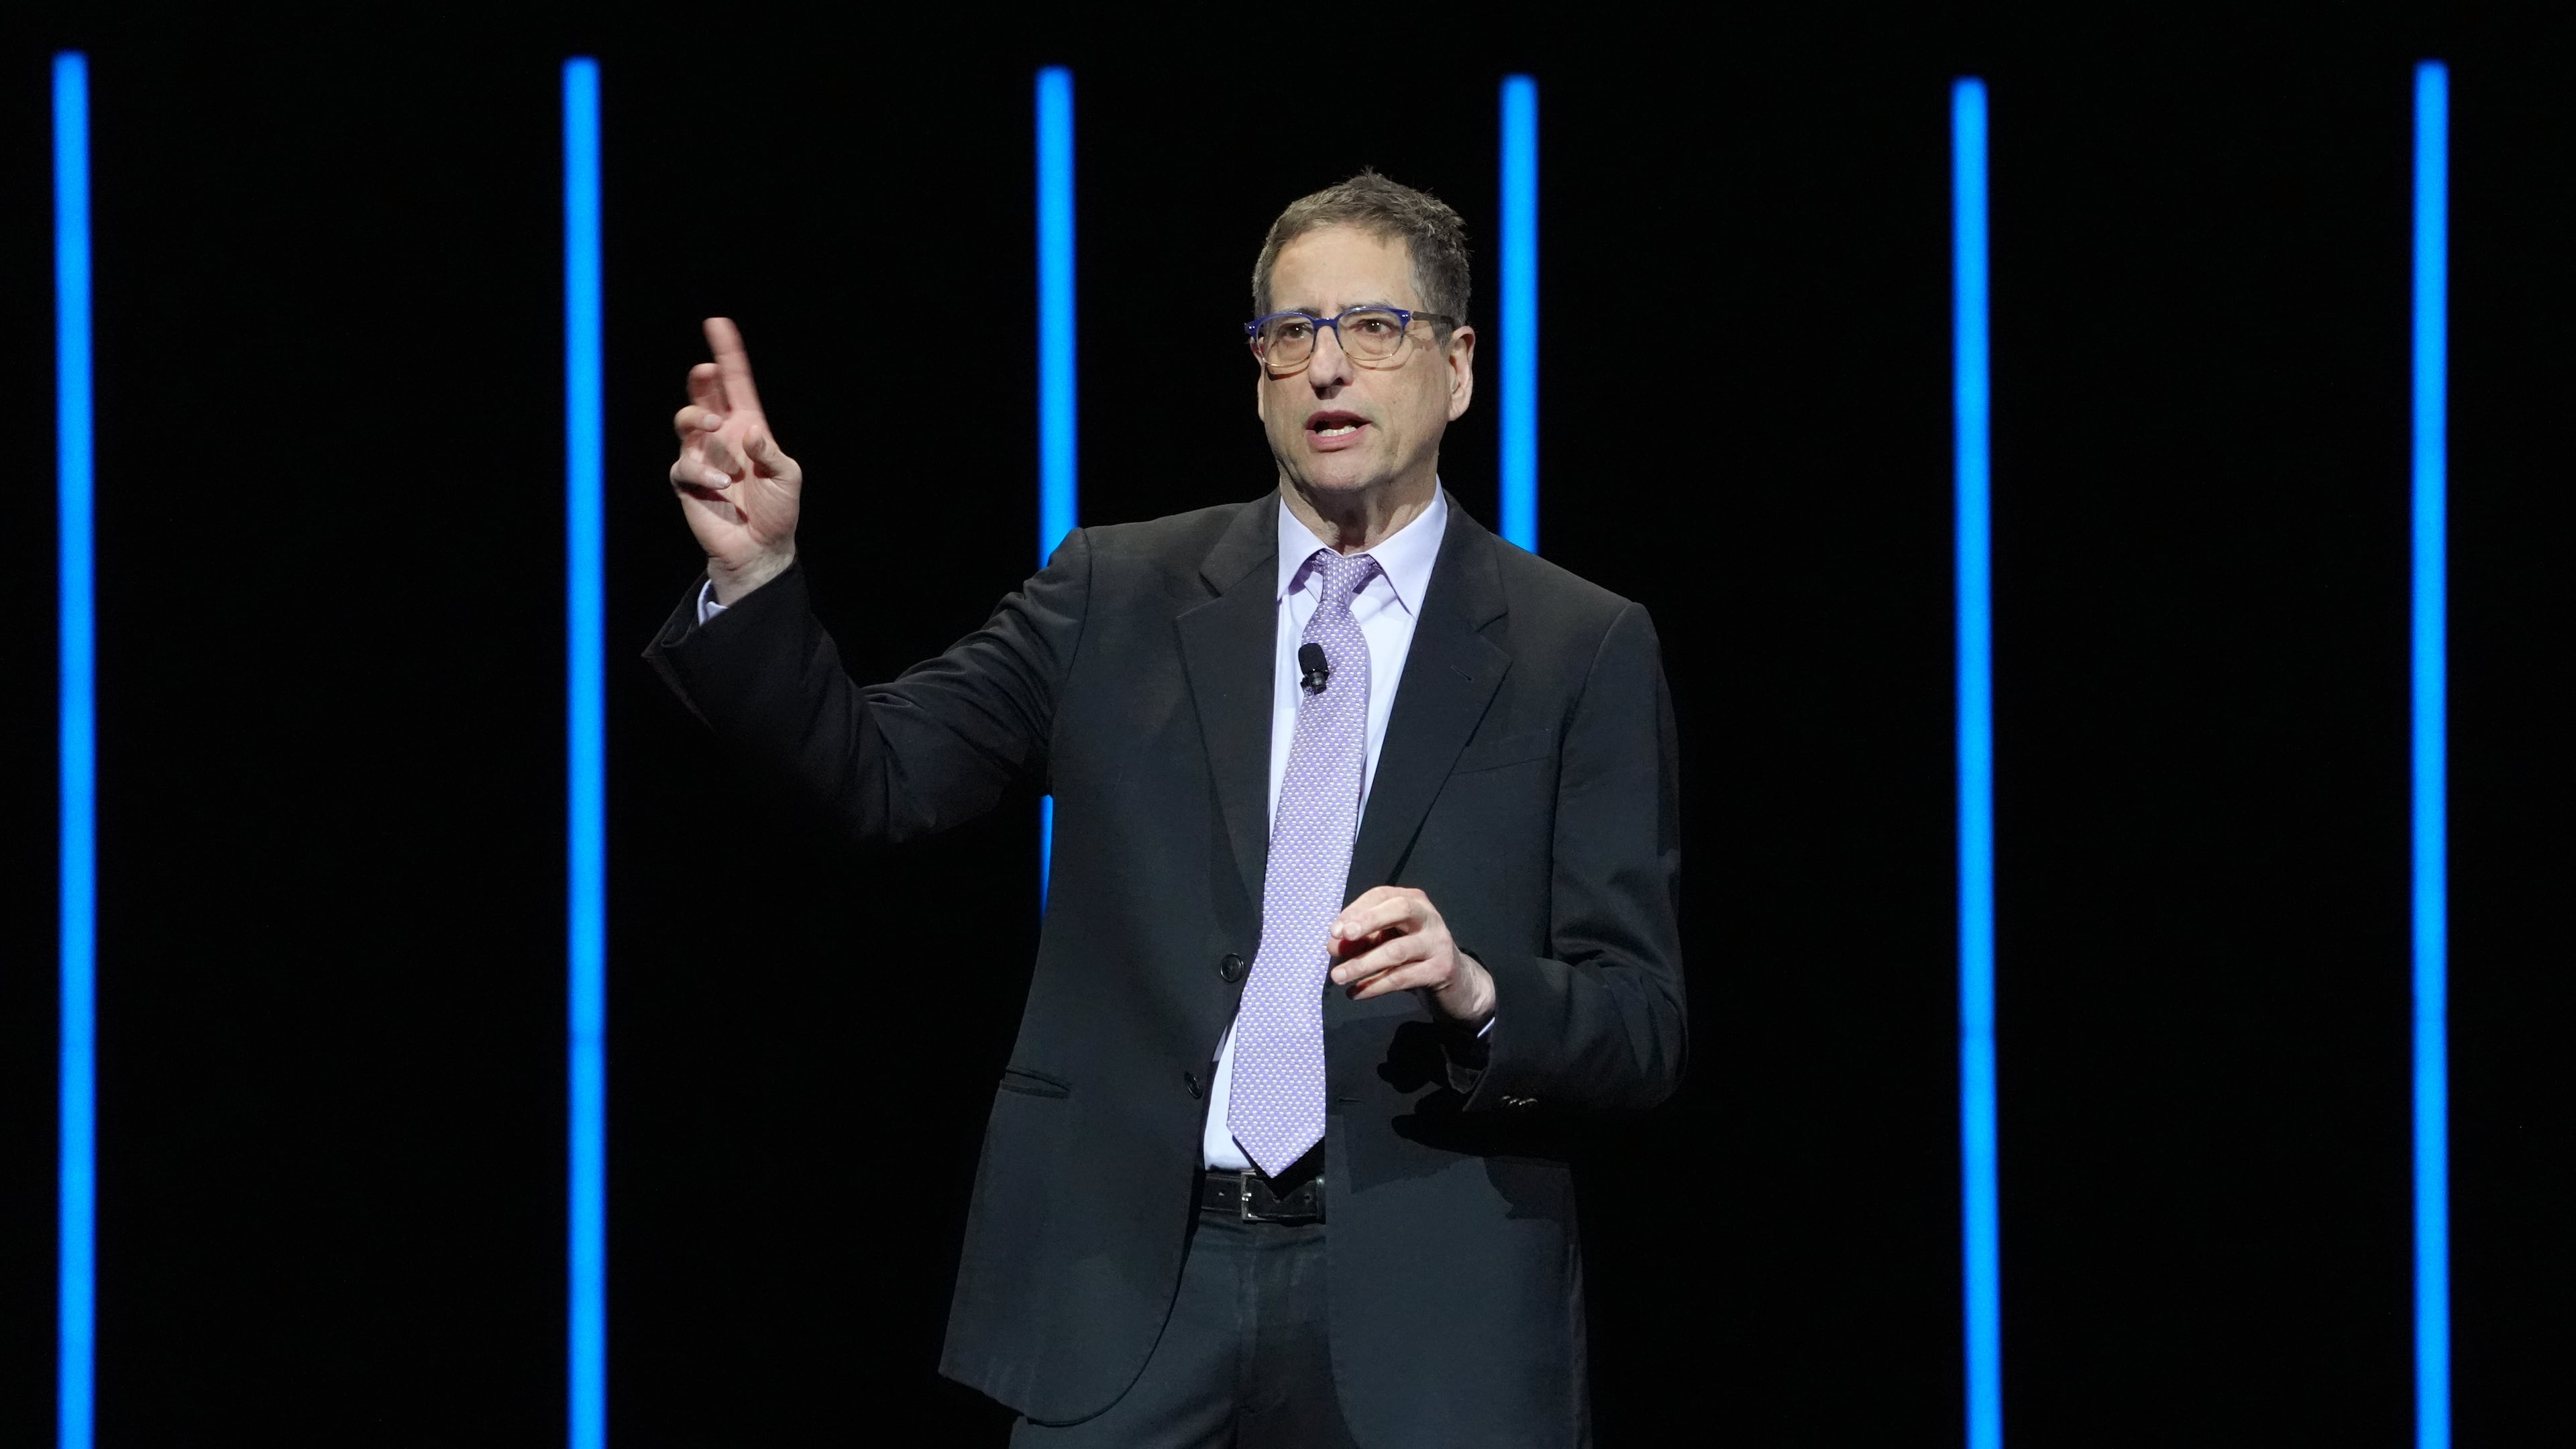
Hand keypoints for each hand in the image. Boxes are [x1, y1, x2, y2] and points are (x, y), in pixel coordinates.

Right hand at [669, 316, 802, 601]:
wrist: (760, 548)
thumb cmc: (778, 511)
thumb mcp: (788, 478)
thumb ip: (770, 453)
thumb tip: (749, 434)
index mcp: (749, 427)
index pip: (736, 383)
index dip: (728, 353)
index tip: (718, 323)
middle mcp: (723, 436)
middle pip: (705, 395)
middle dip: (702, 380)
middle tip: (706, 373)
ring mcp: (703, 456)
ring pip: (686, 421)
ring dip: (696, 419)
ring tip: (714, 429)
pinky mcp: (688, 480)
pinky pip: (683, 464)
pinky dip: (701, 472)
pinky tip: (720, 486)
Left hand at [1325, 886, 1495, 1026]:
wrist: (1457, 982)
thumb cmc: (1414, 955)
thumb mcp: (1385, 941)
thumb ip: (1360, 940)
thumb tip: (1332, 946)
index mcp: (1413, 900)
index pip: (1381, 896)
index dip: (1355, 911)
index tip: (1334, 931)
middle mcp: (1428, 917)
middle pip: (1399, 910)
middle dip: (1368, 921)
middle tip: (1343, 937)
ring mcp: (1438, 943)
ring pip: (1397, 950)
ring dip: (1363, 964)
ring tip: (1337, 976)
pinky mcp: (1441, 970)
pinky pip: (1403, 977)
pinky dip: (1375, 986)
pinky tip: (1356, 993)